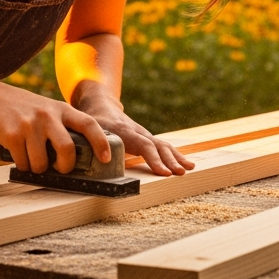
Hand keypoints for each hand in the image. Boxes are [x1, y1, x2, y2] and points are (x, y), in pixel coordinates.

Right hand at [0, 83, 109, 174]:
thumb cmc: (27, 110)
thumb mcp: (50, 110)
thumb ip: (64, 126)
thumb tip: (81, 158)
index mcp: (62, 109)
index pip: (89, 124)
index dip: (100, 142)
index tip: (106, 158)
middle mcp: (48, 116)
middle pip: (67, 149)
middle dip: (65, 166)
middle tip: (60, 168)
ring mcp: (30, 125)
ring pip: (41, 163)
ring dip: (38, 168)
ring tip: (34, 159)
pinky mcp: (13, 135)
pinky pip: (24, 163)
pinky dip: (23, 166)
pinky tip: (20, 155)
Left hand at [71, 82, 194, 176]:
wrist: (100, 105)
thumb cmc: (92, 122)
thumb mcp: (89, 131)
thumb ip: (93, 145)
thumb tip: (98, 164)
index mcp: (124, 131)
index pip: (144, 145)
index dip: (154, 159)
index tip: (164, 172)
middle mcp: (137, 131)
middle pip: (157, 145)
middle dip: (170, 160)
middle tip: (180, 173)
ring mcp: (143, 134)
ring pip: (163, 145)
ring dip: (176, 157)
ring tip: (189, 168)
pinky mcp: (146, 138)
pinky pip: (162, 146)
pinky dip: (175, 155)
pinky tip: (185, 164)